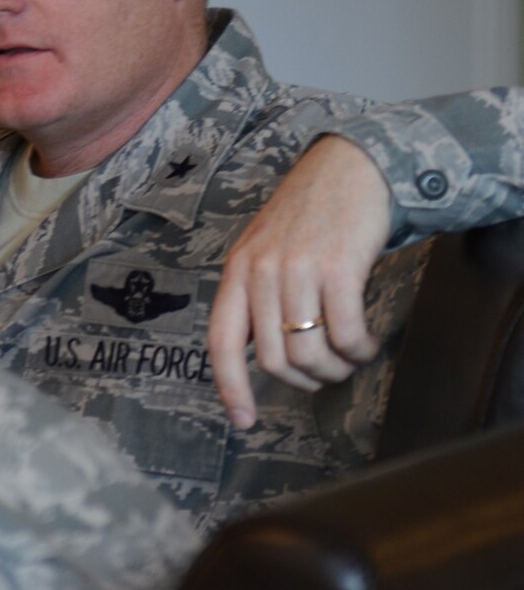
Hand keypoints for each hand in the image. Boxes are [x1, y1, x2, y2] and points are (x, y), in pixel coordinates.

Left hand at [211, 136, 392, 427]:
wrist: (351, 168)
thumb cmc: (310, 216)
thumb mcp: (266, 252)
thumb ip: (258, 296)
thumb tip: (262, 354)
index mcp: (236, 272)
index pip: (222, 343)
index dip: (230, 388)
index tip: (242, 421)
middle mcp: (260, 272)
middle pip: (275, 360)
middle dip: (306, 381)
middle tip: (327, 375)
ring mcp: (297, 269)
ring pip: (310, 352)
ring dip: (337, 369)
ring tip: (352, 358)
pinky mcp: (338, 267)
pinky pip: (346, 333)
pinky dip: (360, 350)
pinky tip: (368, 344)